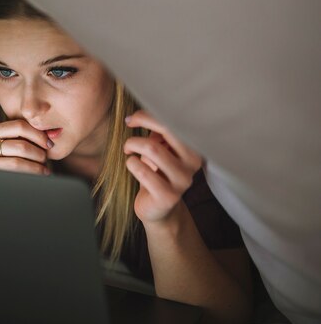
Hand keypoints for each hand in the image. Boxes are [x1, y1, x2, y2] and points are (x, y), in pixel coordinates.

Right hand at [0, 119, 52, 174]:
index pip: (19, 126)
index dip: (38, 135)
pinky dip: (26, 177)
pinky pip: (10, 176)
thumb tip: (43, 138)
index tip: (48, 144)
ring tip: (44, 171)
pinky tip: (34, 178)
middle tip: (46, 159)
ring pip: (16, 163)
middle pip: (21, 146)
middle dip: (39, 154)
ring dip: (36, 168)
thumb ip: (10, 136)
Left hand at [124, 110, 202, 224]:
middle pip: (166, 130)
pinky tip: (132, 165)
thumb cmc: (156, 173)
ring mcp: (183, 181)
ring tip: (128, 150)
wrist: (158, 209)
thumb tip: (139, 115)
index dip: (149, 115)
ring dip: (132, 145)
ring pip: (152, 149)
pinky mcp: (169, 196)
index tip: (132, 118)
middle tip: (128, 128)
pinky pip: (143, 171)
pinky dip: (132, 163)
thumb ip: (157, 133)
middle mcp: (193, 163)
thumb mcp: (159, 149)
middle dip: (142, 124)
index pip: (174, 121)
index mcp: (194, 147)